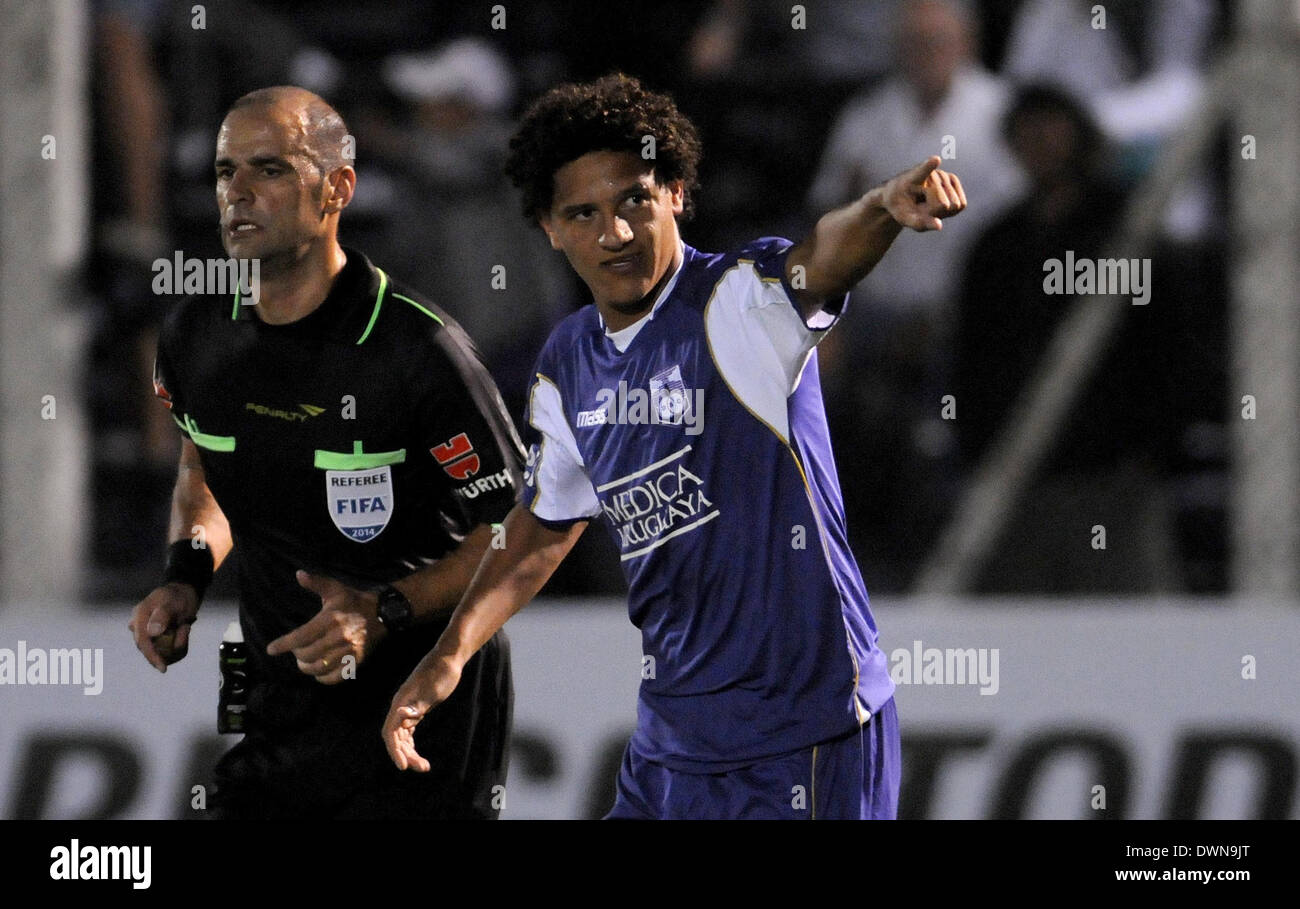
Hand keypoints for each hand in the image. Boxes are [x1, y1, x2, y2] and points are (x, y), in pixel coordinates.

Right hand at [128, 583, 198, 671]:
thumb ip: (162, 616)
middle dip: (171, 646)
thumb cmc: (177, 596)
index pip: (142, 642)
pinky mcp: (157, 639)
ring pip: (162, 652)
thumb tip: (152, 632)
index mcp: (140, 616)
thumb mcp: (172, 602)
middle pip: (152, 650)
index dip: (151, 656)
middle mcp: (140, 626)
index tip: (163, 668)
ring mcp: (148, 634)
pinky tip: (183, 629)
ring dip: (178, 644)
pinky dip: (180, 643)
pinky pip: (169, 650)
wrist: (185, 594)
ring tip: (184, 626)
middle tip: (185, 628)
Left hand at [265, 570, 384, 683]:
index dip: (284, 644)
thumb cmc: (354, 601)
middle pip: (308, 654)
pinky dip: (322, 678)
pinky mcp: (356, 661)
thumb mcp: (335, 589)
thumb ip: (316, 583)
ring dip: (307, 667)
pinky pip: (334, 677)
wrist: (382, 613)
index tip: (271, 649)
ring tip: (304, 662)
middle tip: (296, 651)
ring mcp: (349, 651)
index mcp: (330, 619)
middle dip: (297, 655)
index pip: (301, 636)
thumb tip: (298, 574)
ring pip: (319, 668)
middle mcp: (338, 637)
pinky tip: (319, 672)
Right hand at [383, 653, 463, 771]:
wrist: (449, 658)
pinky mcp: (416, 708)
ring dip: (410, 752)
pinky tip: (417, 754)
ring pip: (402, 736)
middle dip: (406, 755)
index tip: (403, 766)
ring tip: (424, 766)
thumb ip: (417, 706)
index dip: (394, 751)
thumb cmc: (441, 674)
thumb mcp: (431, 691)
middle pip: (396, 738)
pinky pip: (408, 731)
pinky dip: (411, 744)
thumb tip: (399, 714)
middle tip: (423, 768)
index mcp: (401, 702)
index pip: (391, 732)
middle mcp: (400, 706)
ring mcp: (407, 708)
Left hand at [881, 156, 966, 231]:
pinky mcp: (952, 179)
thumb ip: (919, 223)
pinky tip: (939, 205)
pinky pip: (961, 204)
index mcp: (912, 179)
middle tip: (921, 208)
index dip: (929, 166)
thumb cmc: (900, 207)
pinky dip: (952, 210)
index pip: (922, 171)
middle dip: (935, 213)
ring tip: (928, 204)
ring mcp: (943, 175)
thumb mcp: (904, 218)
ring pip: (954, 205)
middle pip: (943, 204)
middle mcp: (930, 173)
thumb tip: (940, 226)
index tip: (935, 160)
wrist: (901, 195)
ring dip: (943, 211)